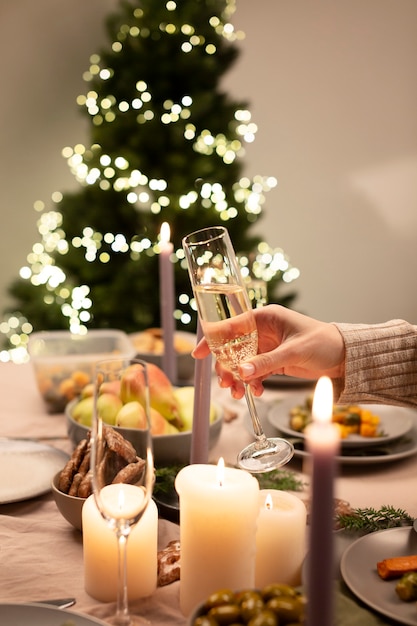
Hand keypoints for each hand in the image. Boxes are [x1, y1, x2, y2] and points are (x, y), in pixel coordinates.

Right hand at [192, 305, 345, 398]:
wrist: (345, 357)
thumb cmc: (323, 343)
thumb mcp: (294, 352)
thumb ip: (267, 361)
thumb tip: (241, 372)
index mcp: (266, 317)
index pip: (231, 326)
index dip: (213, 339)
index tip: (198, 354)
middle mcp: (263, 331)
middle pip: (233, 348)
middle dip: (226, 367)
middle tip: (226, 384)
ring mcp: (267, 347)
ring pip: (242, 362)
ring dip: (238, 378)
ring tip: (239, 393)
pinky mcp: (273, 361)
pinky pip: (254, 372)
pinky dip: (252, 382)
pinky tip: (257, 392)